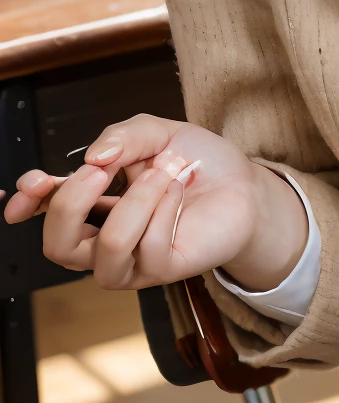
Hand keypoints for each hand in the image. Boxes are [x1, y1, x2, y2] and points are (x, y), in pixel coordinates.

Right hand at [0, 114, 308, 292]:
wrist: (244, 183)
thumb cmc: (197, 162)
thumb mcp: (156, 133)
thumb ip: (121, 137)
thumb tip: (93, 157)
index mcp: (92, 203)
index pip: (46, 213)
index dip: (30, 201)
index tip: (34, 182)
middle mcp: (104, 238)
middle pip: (58, 246)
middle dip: (70, 203)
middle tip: (99, 170)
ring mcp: (133, 260)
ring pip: (107, 247)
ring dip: (135, 201)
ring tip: (164, 169)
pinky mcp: (163, 270)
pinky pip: (149, 248)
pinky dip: (165, 209)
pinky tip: (180, 189)